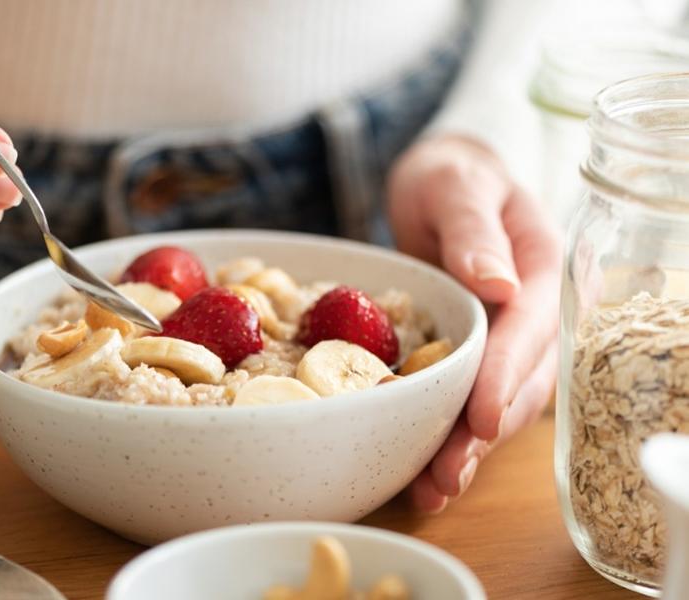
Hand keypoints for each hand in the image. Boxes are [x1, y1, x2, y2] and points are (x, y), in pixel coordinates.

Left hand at [387, 134, 561, 512]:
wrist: (445, 182)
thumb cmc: (451, 176)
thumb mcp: (456, 184)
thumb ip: (475, 229)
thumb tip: (498, 282)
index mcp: (543, 267)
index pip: (531, 328)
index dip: (507, 375)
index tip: (482, 417)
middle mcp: (538, 312)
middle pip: (521, 381)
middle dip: (484, 432)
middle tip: (445, 475)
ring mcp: (514, 338)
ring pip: (502, 402)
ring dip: (469, 449)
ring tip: (432, 490)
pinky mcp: (485, 354)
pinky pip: (474, 398)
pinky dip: (452, 434)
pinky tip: (424, 470)